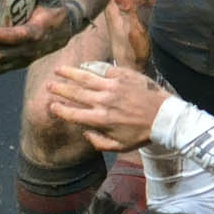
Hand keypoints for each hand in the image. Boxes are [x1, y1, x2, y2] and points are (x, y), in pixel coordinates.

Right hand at [45, 62, 169, 151]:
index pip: (73, 113)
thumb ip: (98, 142)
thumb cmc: (142, 133)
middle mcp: (103, 101)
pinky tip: (83, 66)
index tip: (51, 105)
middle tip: (49, 86)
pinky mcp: (123, 76)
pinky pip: (103, 69)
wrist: (164, 116)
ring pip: (85, 77)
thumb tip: (84, 132)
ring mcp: (112, 86)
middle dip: (59, 89)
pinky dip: (91, 67)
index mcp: (100, 120)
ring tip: (58, 69)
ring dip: (70, 73)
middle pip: (75, 92)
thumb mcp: (120, 147)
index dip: (60, 109)